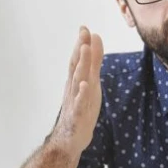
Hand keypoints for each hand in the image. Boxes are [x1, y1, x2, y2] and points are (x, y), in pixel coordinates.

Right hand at [49, 26, 103, 155]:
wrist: (71, 139)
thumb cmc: (81, 108)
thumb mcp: (91, 82)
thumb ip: (94, 61)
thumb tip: (96, 38)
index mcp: (76, 80)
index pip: (77, 59)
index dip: (81, 44)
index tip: (84, 28)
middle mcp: (73, 88)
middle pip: (76, 67)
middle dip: (81, 50)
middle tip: (83, 34)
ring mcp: (74, 102)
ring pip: (77, 82)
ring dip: (81, 66)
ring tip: (85, 51)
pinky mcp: (77, 116)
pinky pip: (79, 104)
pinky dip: (81, 94)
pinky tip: (85, 85)